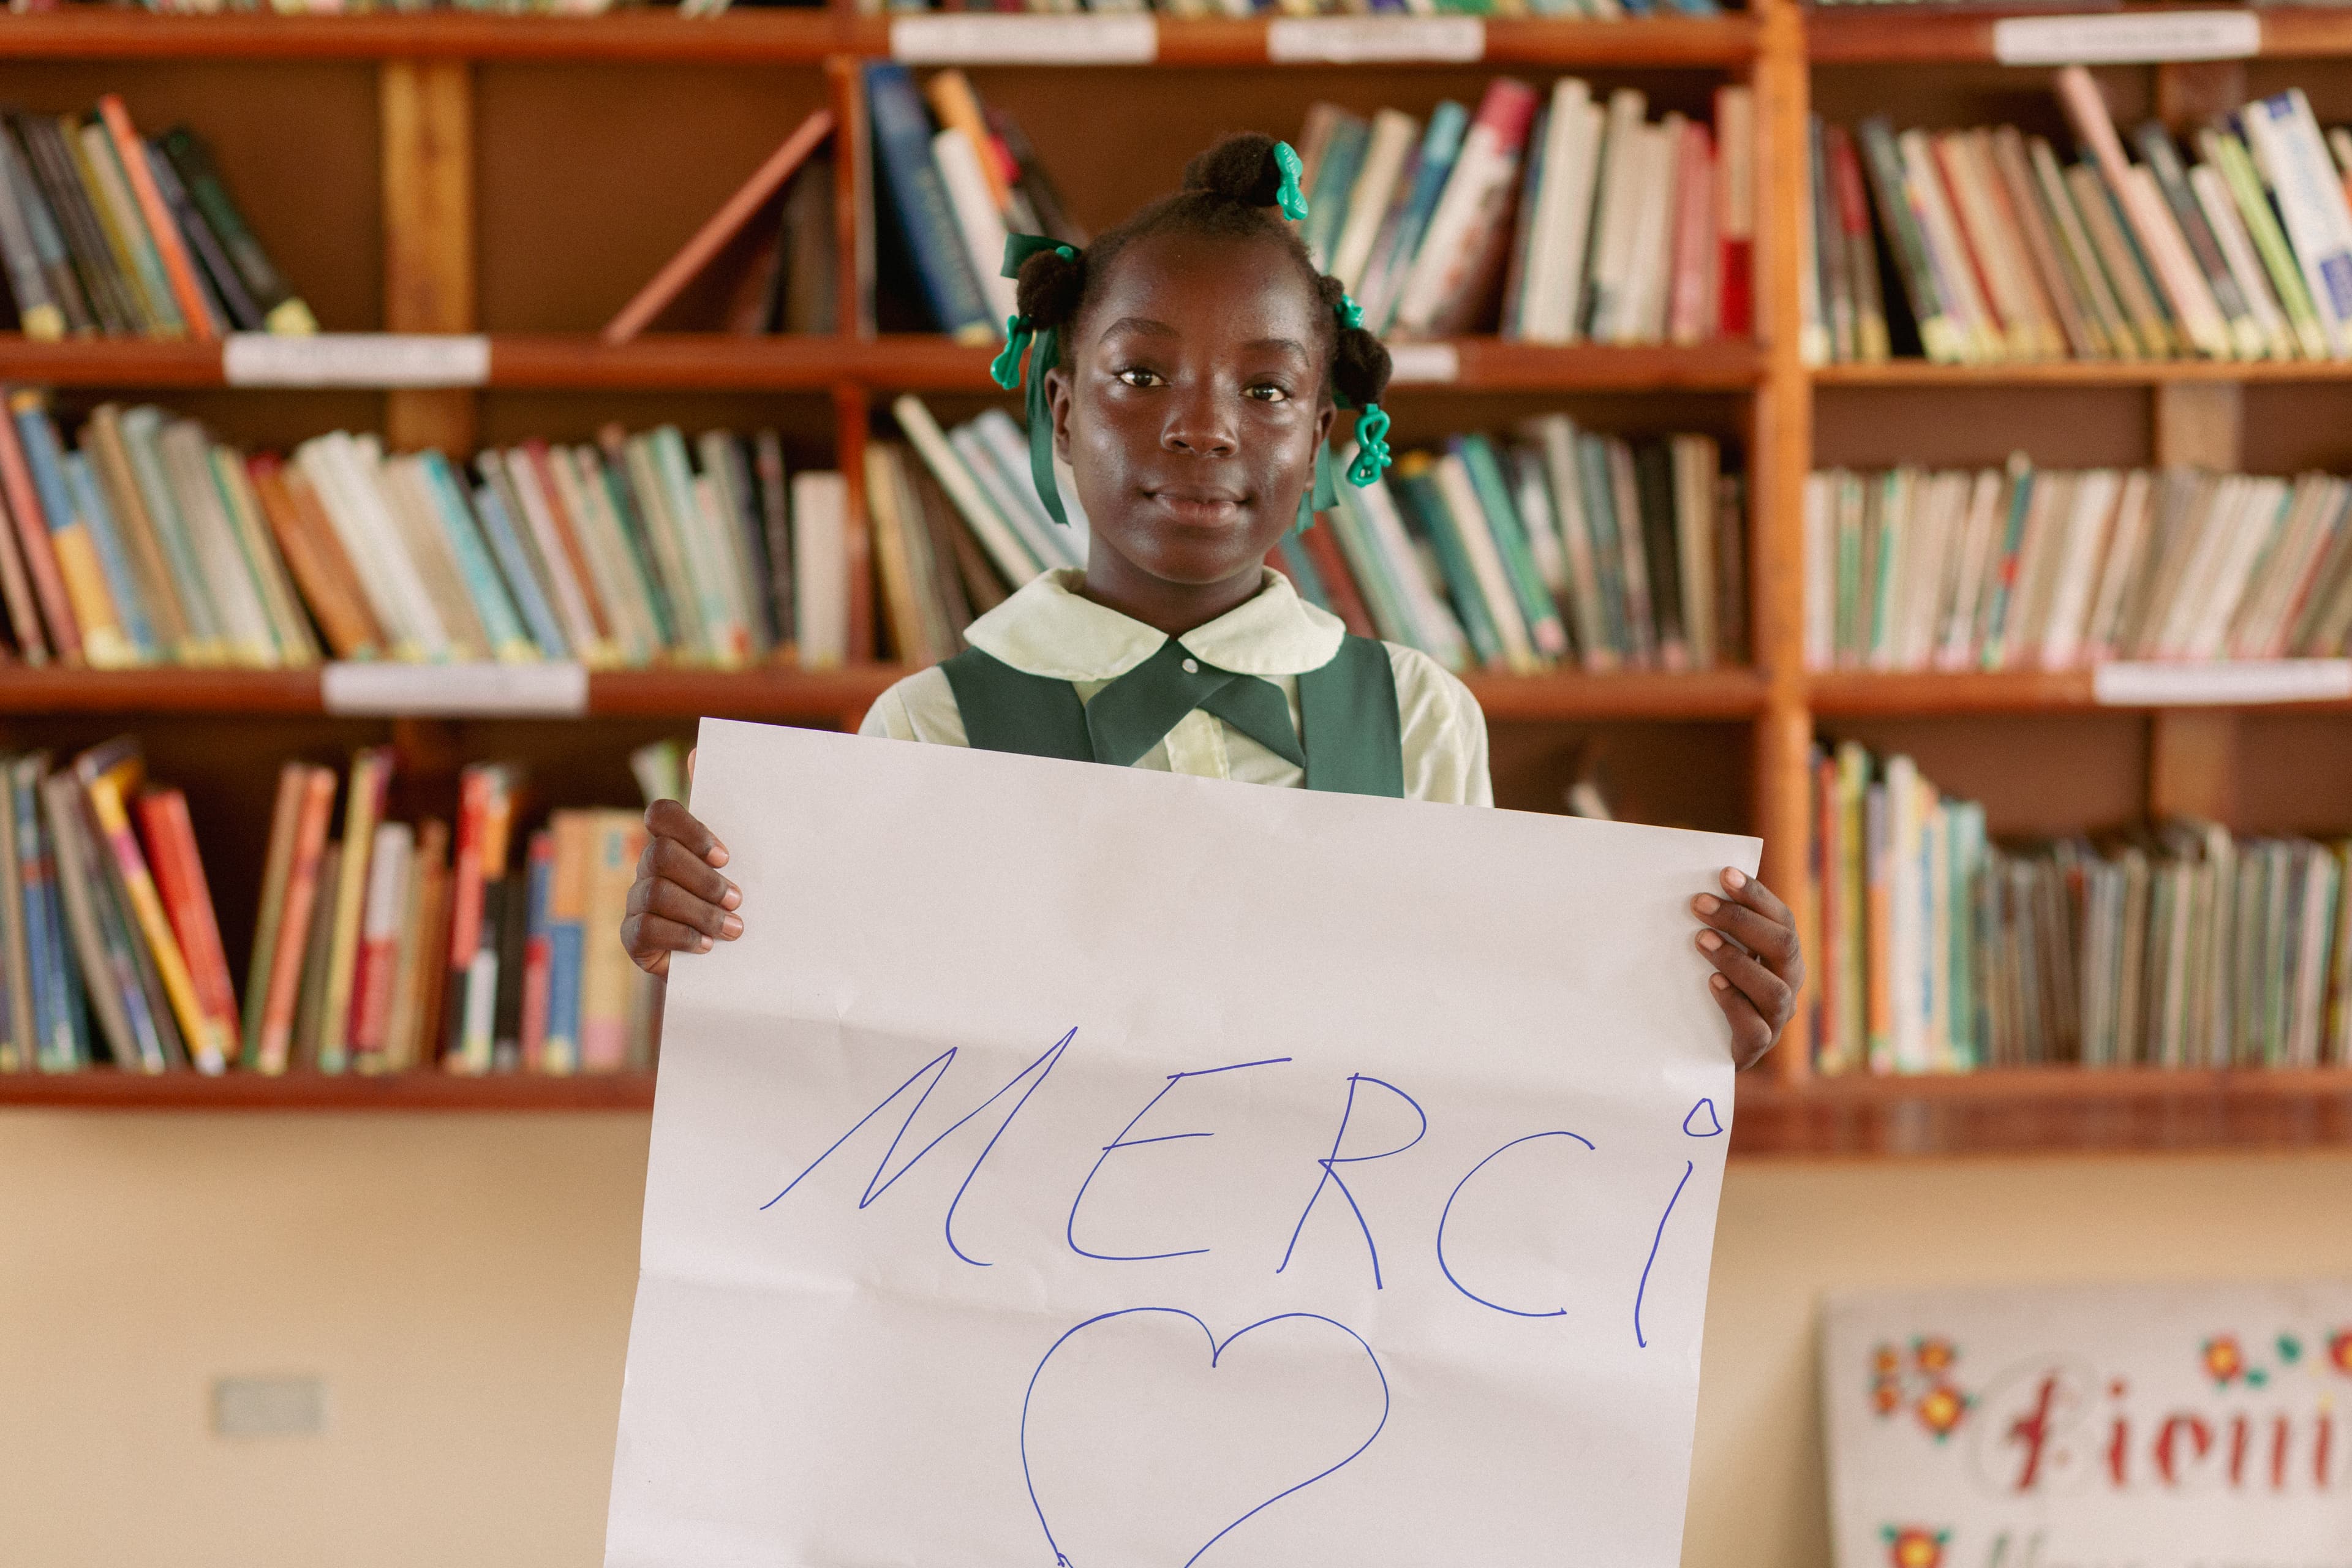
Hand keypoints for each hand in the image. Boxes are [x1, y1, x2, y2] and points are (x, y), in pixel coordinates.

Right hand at [622, 751, 741, 977]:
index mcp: (674, 842)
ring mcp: (637, 901)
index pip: (662, 814)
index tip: (726, 855)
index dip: (690, 829)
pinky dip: (682, 936)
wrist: (725, 960)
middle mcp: (649, 867)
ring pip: (657, 893)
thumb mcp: (743, 863)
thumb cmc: (734, 902)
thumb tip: (699, 752)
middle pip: (661, 855)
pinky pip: (646, 929)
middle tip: (738, 898)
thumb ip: (729, 816)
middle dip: (704, 878)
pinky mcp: (633, 937)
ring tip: (734, 928)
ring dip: (701, 911)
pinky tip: (707, 946)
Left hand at [1692, 867, 1800, 1070]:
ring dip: (1737, 960)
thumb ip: (1714, 926)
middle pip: (1783, 946)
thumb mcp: (1712, 952)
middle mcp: (1787, 984)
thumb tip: (1692, 889)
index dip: (1756, 896)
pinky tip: (1712, 983)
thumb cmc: (1704, 986)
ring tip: (1701, 940)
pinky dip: (1735, 1003)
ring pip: (1774, 990)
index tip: (1724, 873)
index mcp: (1783, 956)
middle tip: (1699, 903)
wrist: (1695, 1047)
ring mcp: (1776, 1019)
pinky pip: (1756, 1029)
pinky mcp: (1756, 1047)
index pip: (1781, 920)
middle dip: (1742, 921)